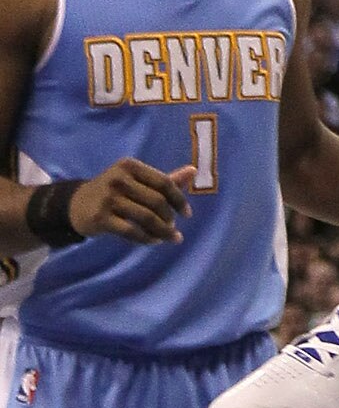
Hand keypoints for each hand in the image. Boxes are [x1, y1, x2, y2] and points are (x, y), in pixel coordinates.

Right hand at [72, 158, 193, 242]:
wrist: (76, 204)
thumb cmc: (113, 190)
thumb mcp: (136, 180)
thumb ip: (164, 179)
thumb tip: (194, 172)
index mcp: (131, 166)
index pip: (163, 182)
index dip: (178, 198)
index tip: (187, 214)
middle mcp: (120, 179)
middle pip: (156, 201)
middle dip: (169, 217)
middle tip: (174, 228)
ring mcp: (109, 198)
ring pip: (145, 217)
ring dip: (161, 231)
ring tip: (169, 237)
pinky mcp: (101, 218)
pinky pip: (131, 231)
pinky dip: (146, 238)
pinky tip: (154, 241)